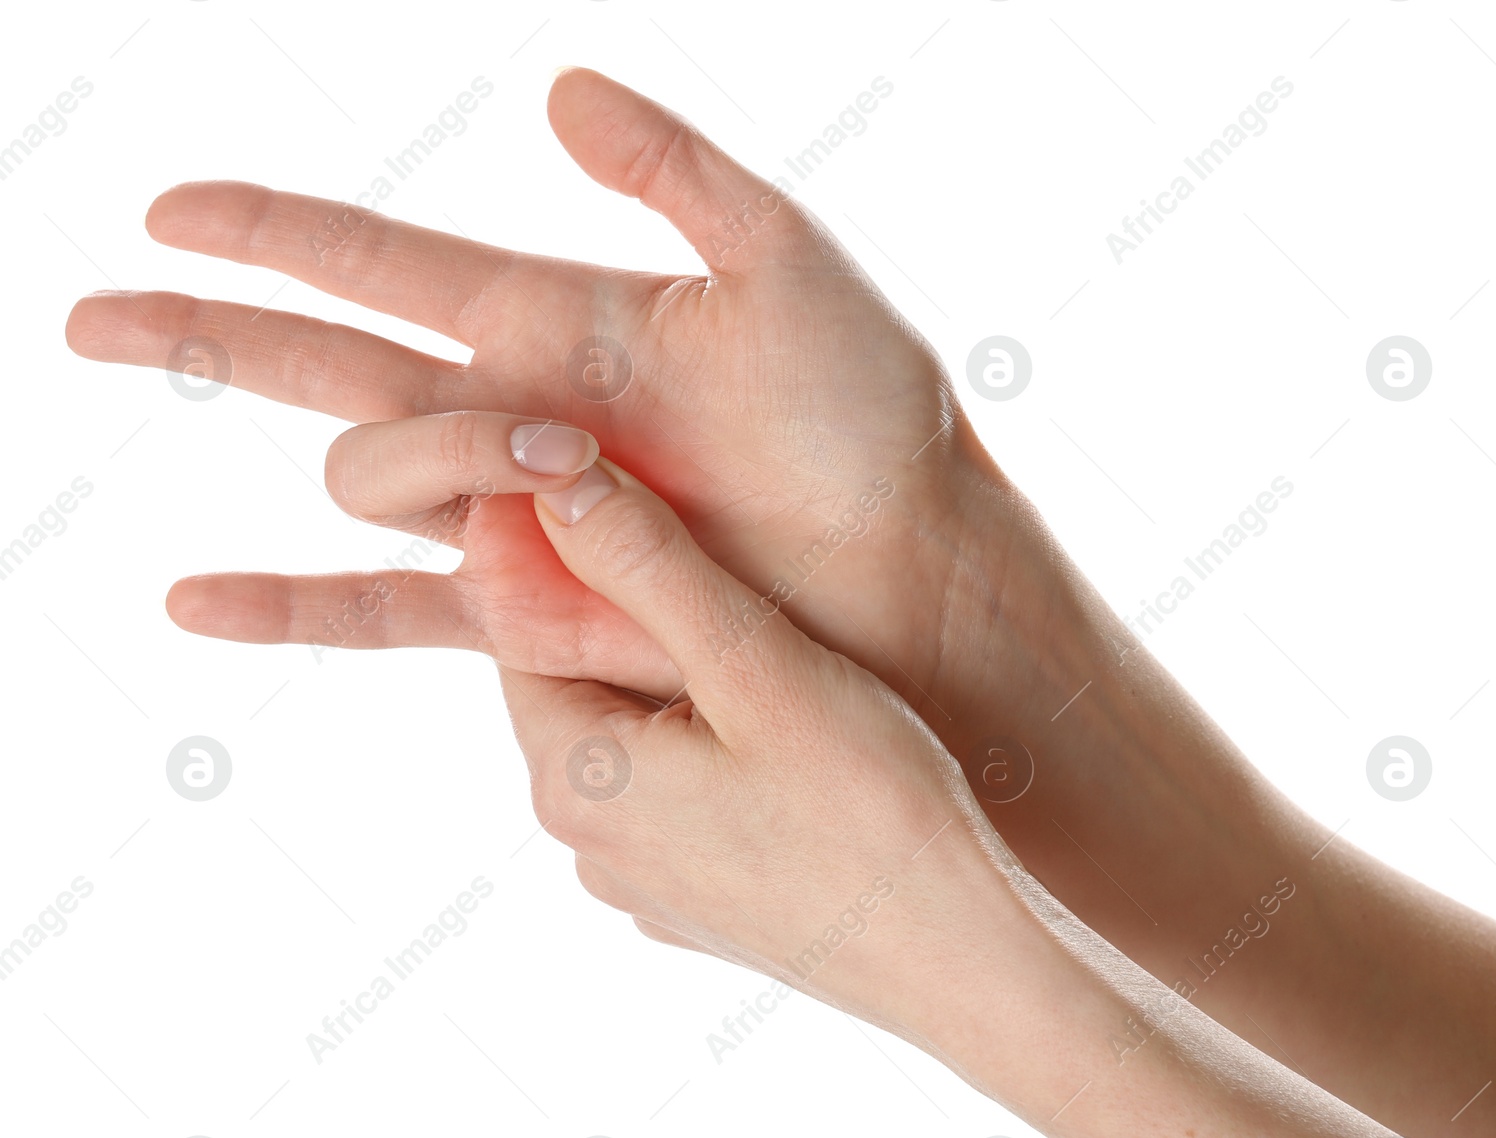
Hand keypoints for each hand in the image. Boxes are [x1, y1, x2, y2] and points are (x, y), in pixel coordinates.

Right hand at [66, 67, 976, 706]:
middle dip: (206, 332)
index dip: (275, 232)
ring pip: (369, 476)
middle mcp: (509, 414)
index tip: (168, 206)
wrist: (907, 561)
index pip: (379, 262)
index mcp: (553, 320)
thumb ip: (677, 173)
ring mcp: (509, 517)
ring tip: (560, 464)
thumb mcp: (784, 264)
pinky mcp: (529, 611)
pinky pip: (386, 614)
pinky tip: (190, 601)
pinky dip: (289, 607)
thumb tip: (554, 89)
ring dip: (424, 462)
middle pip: (319, 362)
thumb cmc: (867, 414)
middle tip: (85, 317)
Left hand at [440, 447, 1396, 1137]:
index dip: (561, 552)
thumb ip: (650, 568)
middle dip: (627, 613)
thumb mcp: (757, 666)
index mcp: (574, 778)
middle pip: (581, 685)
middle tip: (698, 538)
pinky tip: (788, 722)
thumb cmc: (873, 816)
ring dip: (680, 679)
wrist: (971, 971)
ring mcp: (649, 885)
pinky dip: (715, 744)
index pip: (522, 632)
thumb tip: (555, 482)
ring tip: (753, 625)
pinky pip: (685, 795)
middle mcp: (590, 843)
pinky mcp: (707, 907)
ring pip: (640, 739)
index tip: (614, 487)